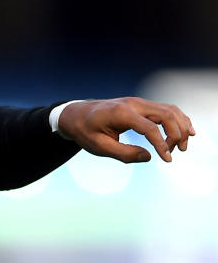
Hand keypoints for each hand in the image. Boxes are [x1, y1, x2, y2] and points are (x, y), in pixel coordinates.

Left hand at [58, 97, 194, 162]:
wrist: (76, 115)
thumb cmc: (85, 131)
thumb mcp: (99, 147)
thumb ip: (123, 154)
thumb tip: (149, 157)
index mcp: (121, 113)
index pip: (150, 128)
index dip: (162, 145)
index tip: (166, 160)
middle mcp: (132, 104)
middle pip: (166, 115)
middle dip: (177, 134)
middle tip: (177, 153)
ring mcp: (138, 102)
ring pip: (169, 110)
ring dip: (180, 127)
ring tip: (183, 146)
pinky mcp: (140, 105)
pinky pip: (165, 109)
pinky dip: (177, 119)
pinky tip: (186, 132)